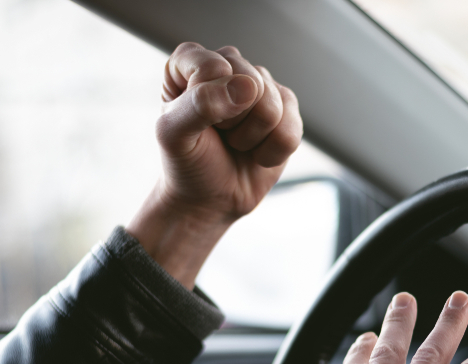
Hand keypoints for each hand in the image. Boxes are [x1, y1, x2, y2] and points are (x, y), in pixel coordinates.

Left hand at [128, 43, 302, 288]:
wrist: (210, 198)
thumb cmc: (187, 162)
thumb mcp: (174, 135)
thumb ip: (200, 104)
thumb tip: (247, 86)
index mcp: (191, 62)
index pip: (212, 66)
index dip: (208, 102)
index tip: (197, 121)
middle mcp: (229, 65)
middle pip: (251, 82)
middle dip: (234, 122)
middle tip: (219, 135)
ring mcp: (261, 86)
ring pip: (274, 107)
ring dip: (252, 138)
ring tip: (236, 144)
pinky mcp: (286, 110)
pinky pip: (292, 129)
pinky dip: (272, 152)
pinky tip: (257, 153)